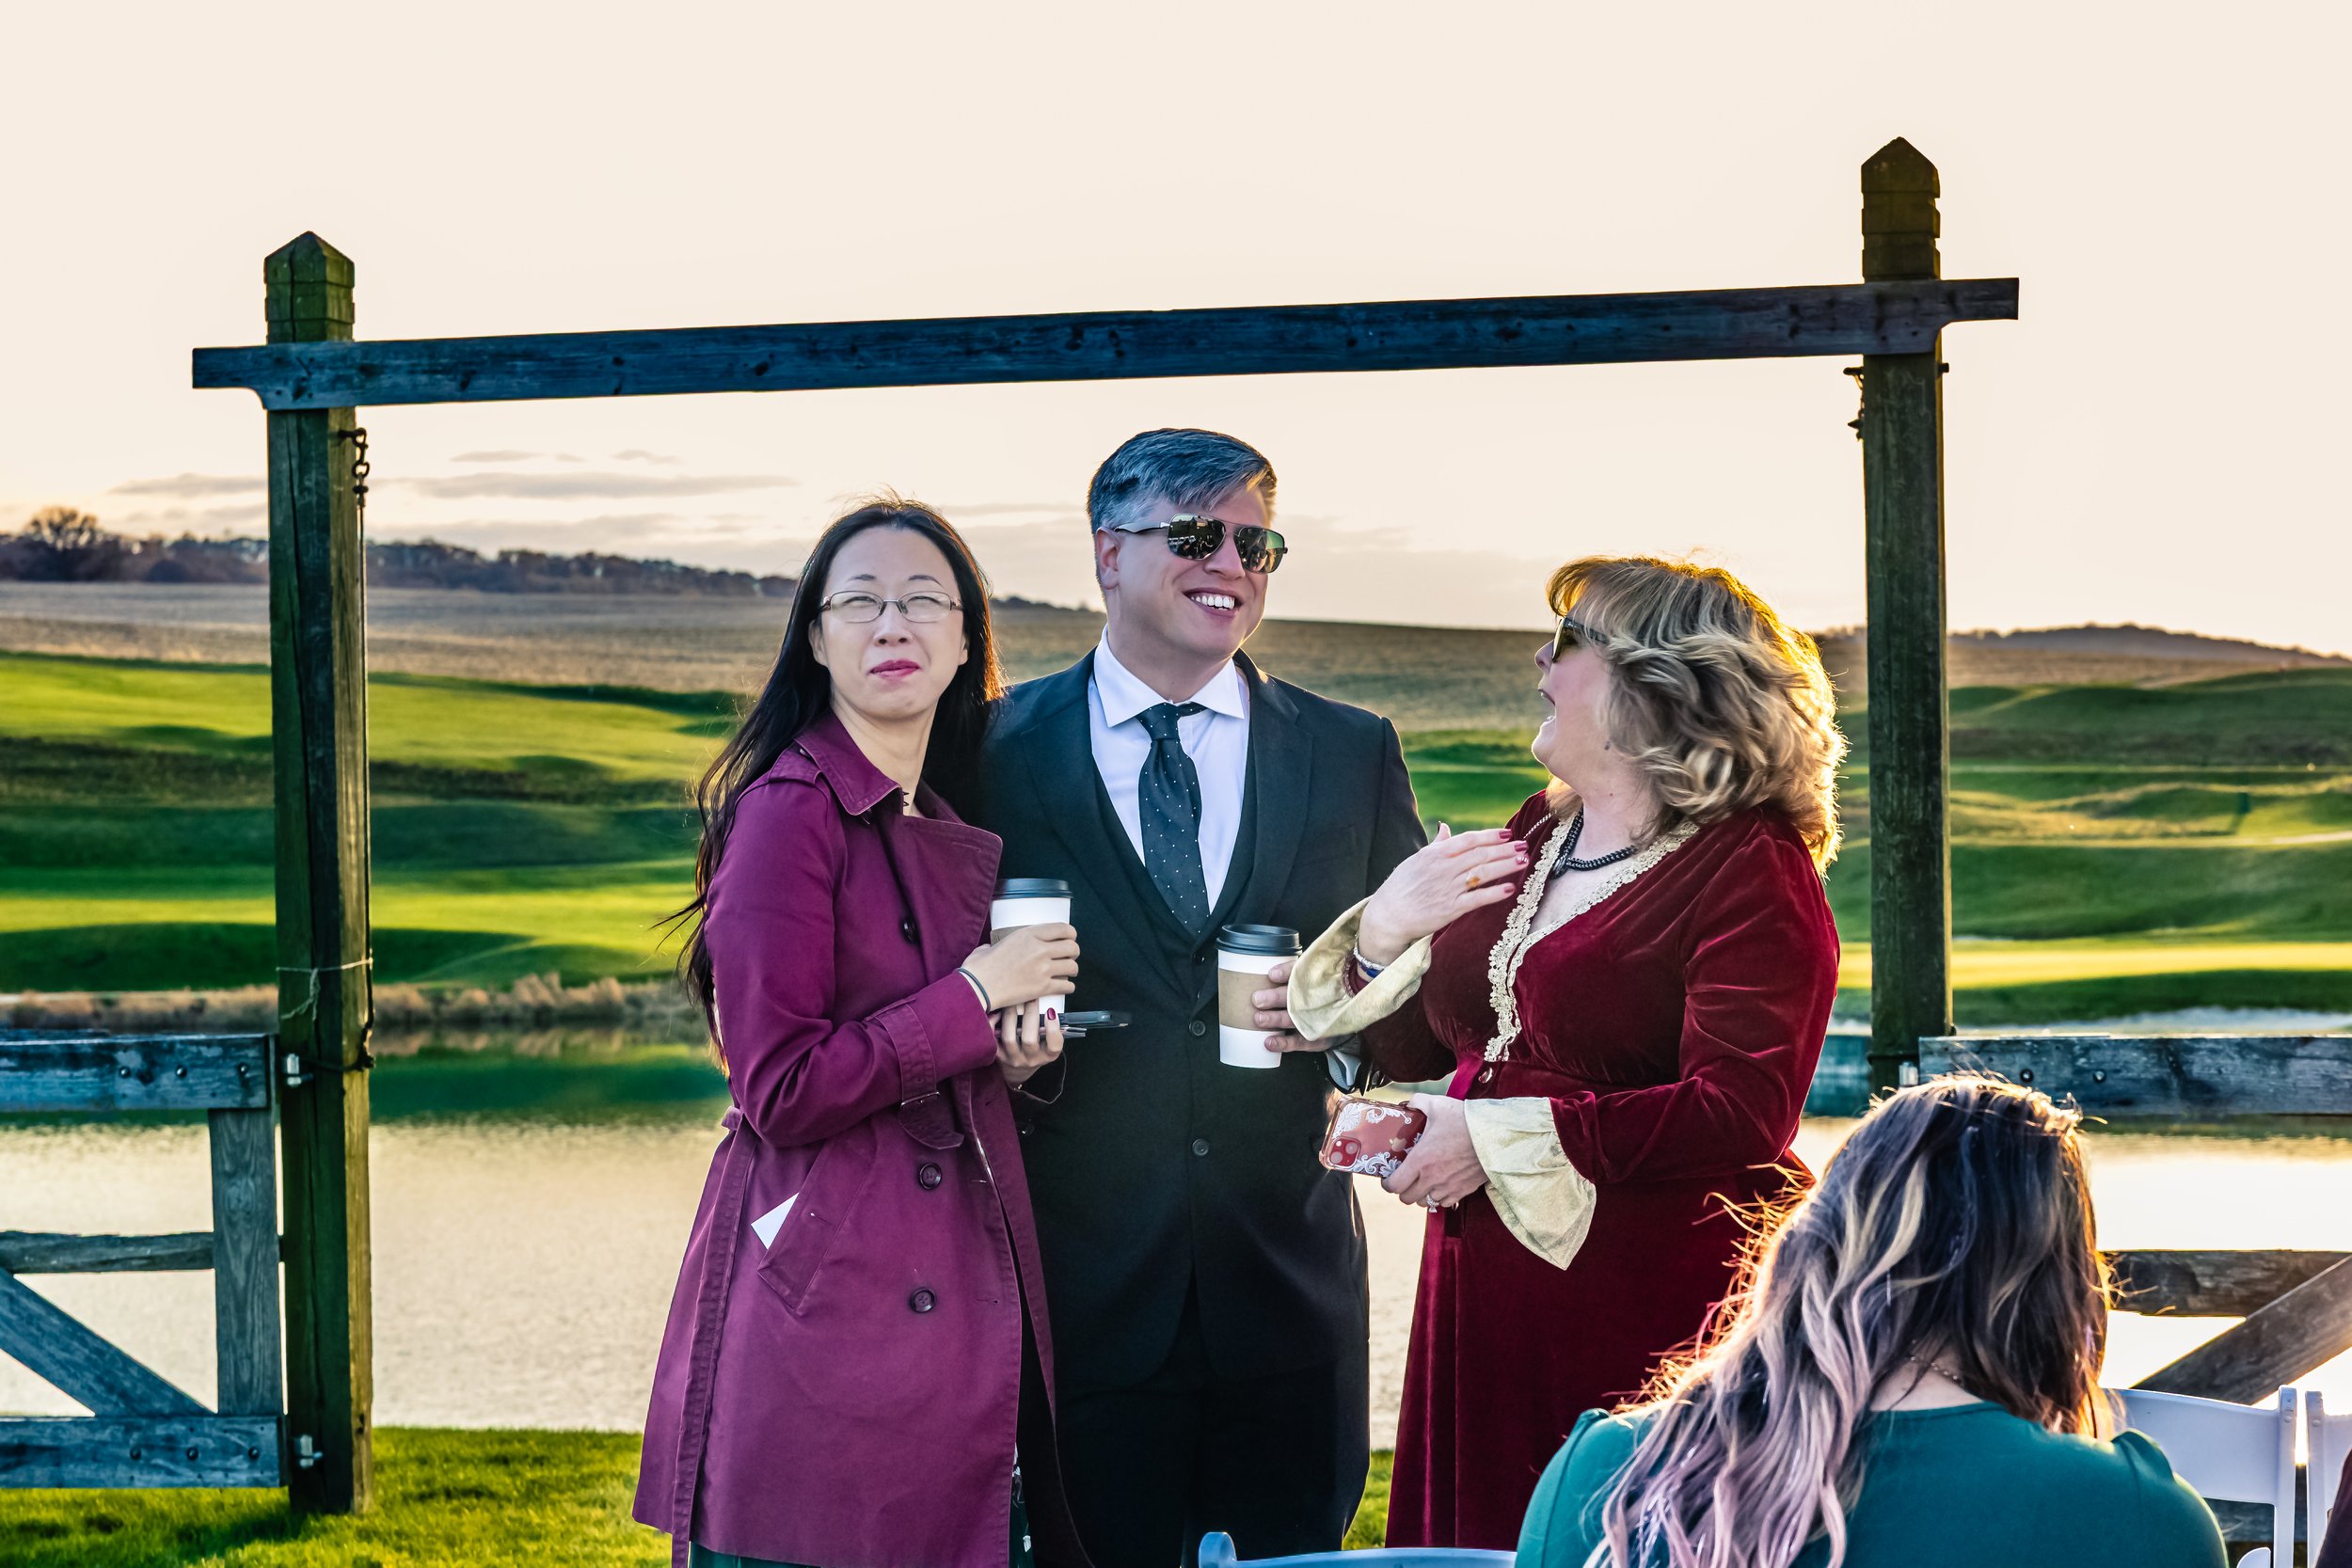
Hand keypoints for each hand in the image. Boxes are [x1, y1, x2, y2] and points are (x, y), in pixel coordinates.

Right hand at [961, 923, 1078, 1010]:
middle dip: (1073, 952)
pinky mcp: (1043, 988)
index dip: (1070, 934)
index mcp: (1029, 934)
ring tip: (1066, 972)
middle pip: (1072, 947)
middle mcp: (1040, 949)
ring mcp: (1043, 969)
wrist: (978, 987)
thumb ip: (999, 944)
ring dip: (1071, 970)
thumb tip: (991, 948)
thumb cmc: (981, 967)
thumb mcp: (991, 945)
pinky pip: (1067, 986)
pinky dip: (1068, 987)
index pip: (1063, 928)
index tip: (1069, 938)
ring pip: (1072, 967)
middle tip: (1068, 956)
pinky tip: (1064, 987)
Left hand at [995, 1001, 1063, 1085]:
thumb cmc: (1036, 1049)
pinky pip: (993, 1040)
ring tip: (1012, 1002)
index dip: (1053, 1029)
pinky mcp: (998, 1056)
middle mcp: (1031, 1060)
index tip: (1050, 1011)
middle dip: (1030, 1014)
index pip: (1054, 1046)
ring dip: (1010, 1016)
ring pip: (1009, 1038)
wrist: (1017, 1071)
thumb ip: (1048, 1027)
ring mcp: (1013, 1059)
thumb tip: (1045, 1003)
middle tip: (1030, 997)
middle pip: (1029, 1040)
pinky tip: (996, 1013)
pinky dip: (993, 1025)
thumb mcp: (1047, 1042)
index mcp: (1047, 1055)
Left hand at [1248, 958, 1321, 1053]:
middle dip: (1276, 998)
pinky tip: (1270, 1042)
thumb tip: (1272, 974)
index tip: (1272, 975)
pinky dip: (1284, 1043)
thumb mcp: (1311, 976)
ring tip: (1260, 1019)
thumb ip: (1291, 972)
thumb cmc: (1319, 992)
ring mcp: (1318, 1021)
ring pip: (1296, 1019)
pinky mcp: (1317, 1038)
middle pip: (1297, 998)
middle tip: (1257, 1000)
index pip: (1301, 973)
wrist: (1344, 1015)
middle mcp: (1318, 1000)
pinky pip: (1300, 1041)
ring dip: (1276, 1019)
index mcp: (1316, 981)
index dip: (1286, 973)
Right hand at [1356, 825, 1528, 964]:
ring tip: (1522, 861)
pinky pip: (1477, 899)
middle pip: (1480, 855)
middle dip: (1504, 850)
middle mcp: (1443, 869)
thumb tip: (1445, 828)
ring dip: (1505, 866)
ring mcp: (1447, 889)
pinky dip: (1494, 893)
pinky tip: (1510, 888)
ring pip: (1483, 874)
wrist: (1388, 915)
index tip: (1507, 833)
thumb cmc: (1400, 886)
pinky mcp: (1451, 909)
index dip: (1489, 836)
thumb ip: (1435, 845)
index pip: (1468, 840)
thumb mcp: (1415, 860)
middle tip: (1523, 845)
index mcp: (1434, 854)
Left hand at [1381, 1094, 1488, 1208]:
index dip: (1387, 1183)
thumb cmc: (1465, 1121)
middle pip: (1407, 1198)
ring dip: (1421, 1193)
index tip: (1389, 1177)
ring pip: (1426, 1202)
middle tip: (1405, 1178)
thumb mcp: (1438, 1105)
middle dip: (1403, 1189)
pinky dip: (1440, 1197)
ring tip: (1423, 1181)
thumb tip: (1410, 1103)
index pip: (1394, 1185)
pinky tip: (1441, 1184)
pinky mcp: (1464, 1190)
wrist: (1495, 1136)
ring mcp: (1448, 1187)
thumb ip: (1419, 1102)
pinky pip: (1445, 1203)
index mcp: (1420, 1160)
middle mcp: (1432, 1178)